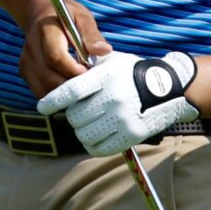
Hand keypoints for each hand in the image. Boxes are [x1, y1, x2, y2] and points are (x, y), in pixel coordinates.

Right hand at [17, 1, 108, 98]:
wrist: (41, 14)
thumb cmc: (66, 16)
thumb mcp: (82, 17)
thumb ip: (92, 34)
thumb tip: (104, 51)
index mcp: (45, 29)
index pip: (55, 57)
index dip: (73, 70)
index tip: (88, 72)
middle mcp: (31, 46)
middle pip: (48, 76)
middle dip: (71, 86)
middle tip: (87, 84)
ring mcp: (25, 60)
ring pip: (42, 88)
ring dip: (63, 93)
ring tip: (79, 87)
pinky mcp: (24, 70)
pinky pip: (38, 90)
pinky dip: (54, 95)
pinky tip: (68, 88)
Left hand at [36, 50, 200, 154]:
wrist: (168, 88)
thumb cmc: (132, 73)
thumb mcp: (111, 61)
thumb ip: (87, 67)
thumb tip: (60, 73)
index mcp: (106, 77)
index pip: (71, 91)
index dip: (53, 101)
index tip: (42, 107)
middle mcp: (114, 98)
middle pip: (75, 116)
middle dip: (74, 115)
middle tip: (84, 110)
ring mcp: (123, 118)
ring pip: (84, 134)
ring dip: (83, 130)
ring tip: (91, 122)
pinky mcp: (131, 135)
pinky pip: (99, 148)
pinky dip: (93, 144)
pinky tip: (97, 136)